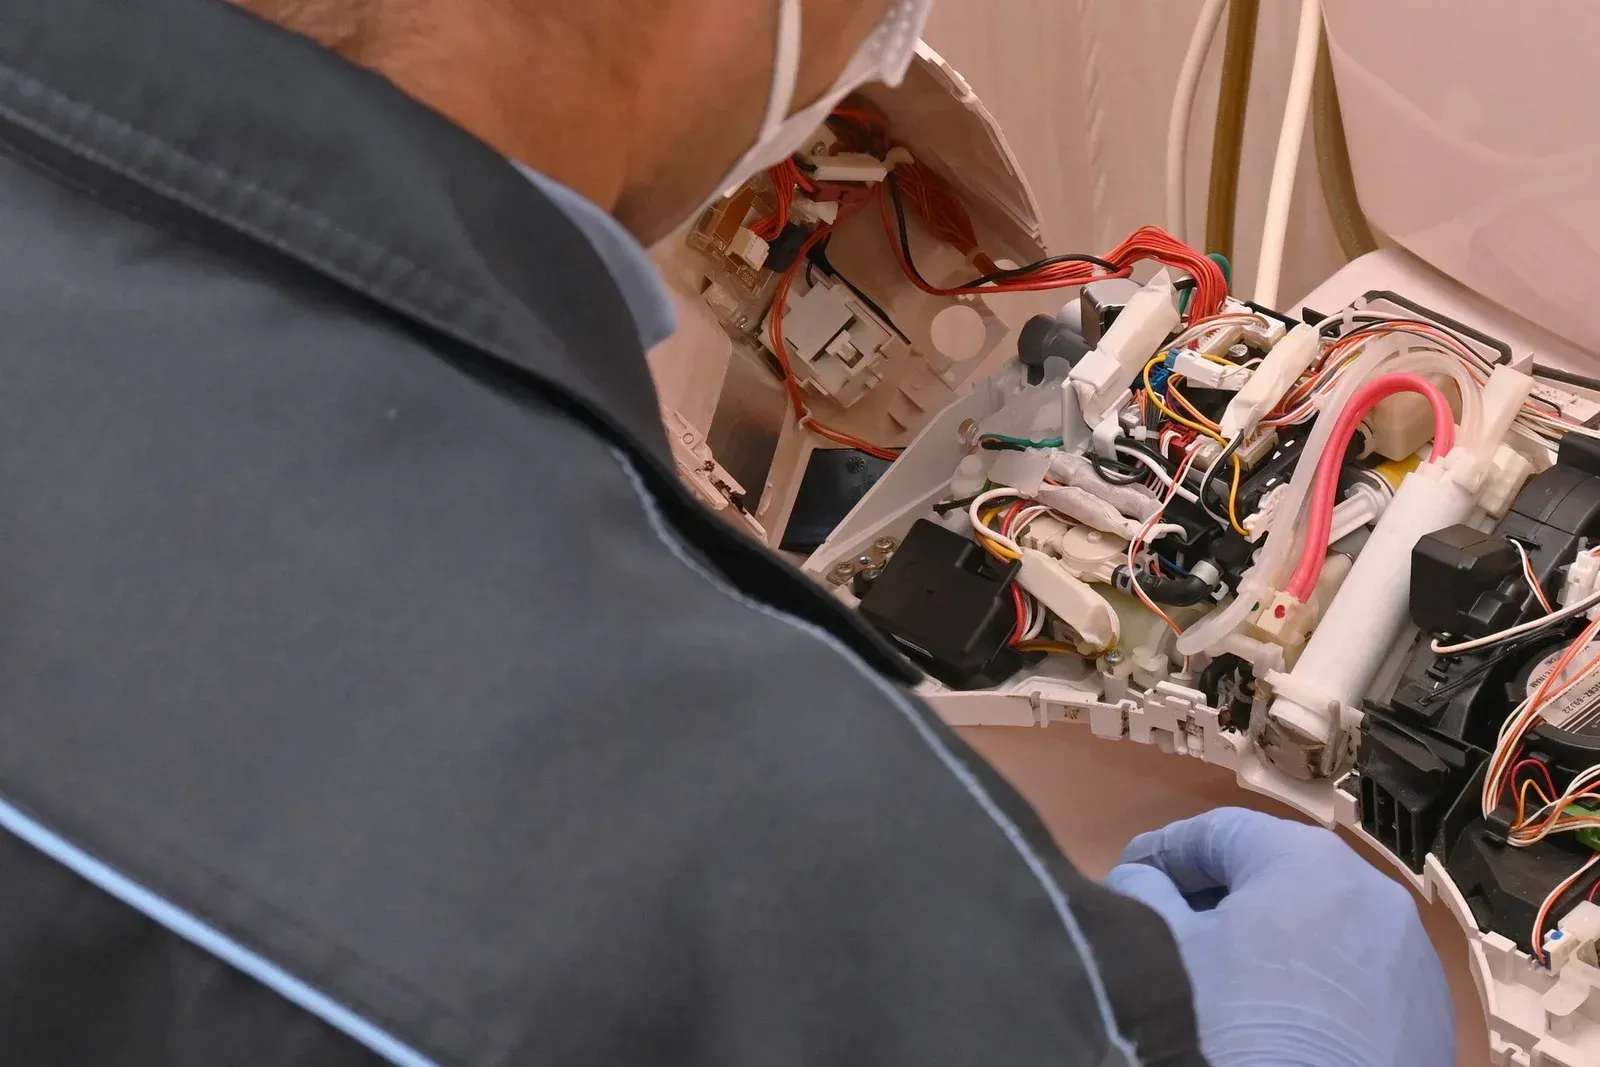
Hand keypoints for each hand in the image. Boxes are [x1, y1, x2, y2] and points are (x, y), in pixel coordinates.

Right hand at [1105, 807, 1453, 1066]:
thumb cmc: (1231, 1026)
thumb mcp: (1165, 947)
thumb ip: (1146, 892)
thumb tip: (1143, 879)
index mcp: (1303, 857)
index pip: (1220, 831)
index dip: (1167, 851)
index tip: (1133, 874)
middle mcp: (1370, 888)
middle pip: (1280, 871)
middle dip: (1225, 893)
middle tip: (1177, 923)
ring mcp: (1410, 950)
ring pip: (1328, 922)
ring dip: (1278, 936)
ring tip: (1234, 976)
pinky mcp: (1431, 1009)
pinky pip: (1363, 972)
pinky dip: (1323, 979)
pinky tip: (1289, 1016)